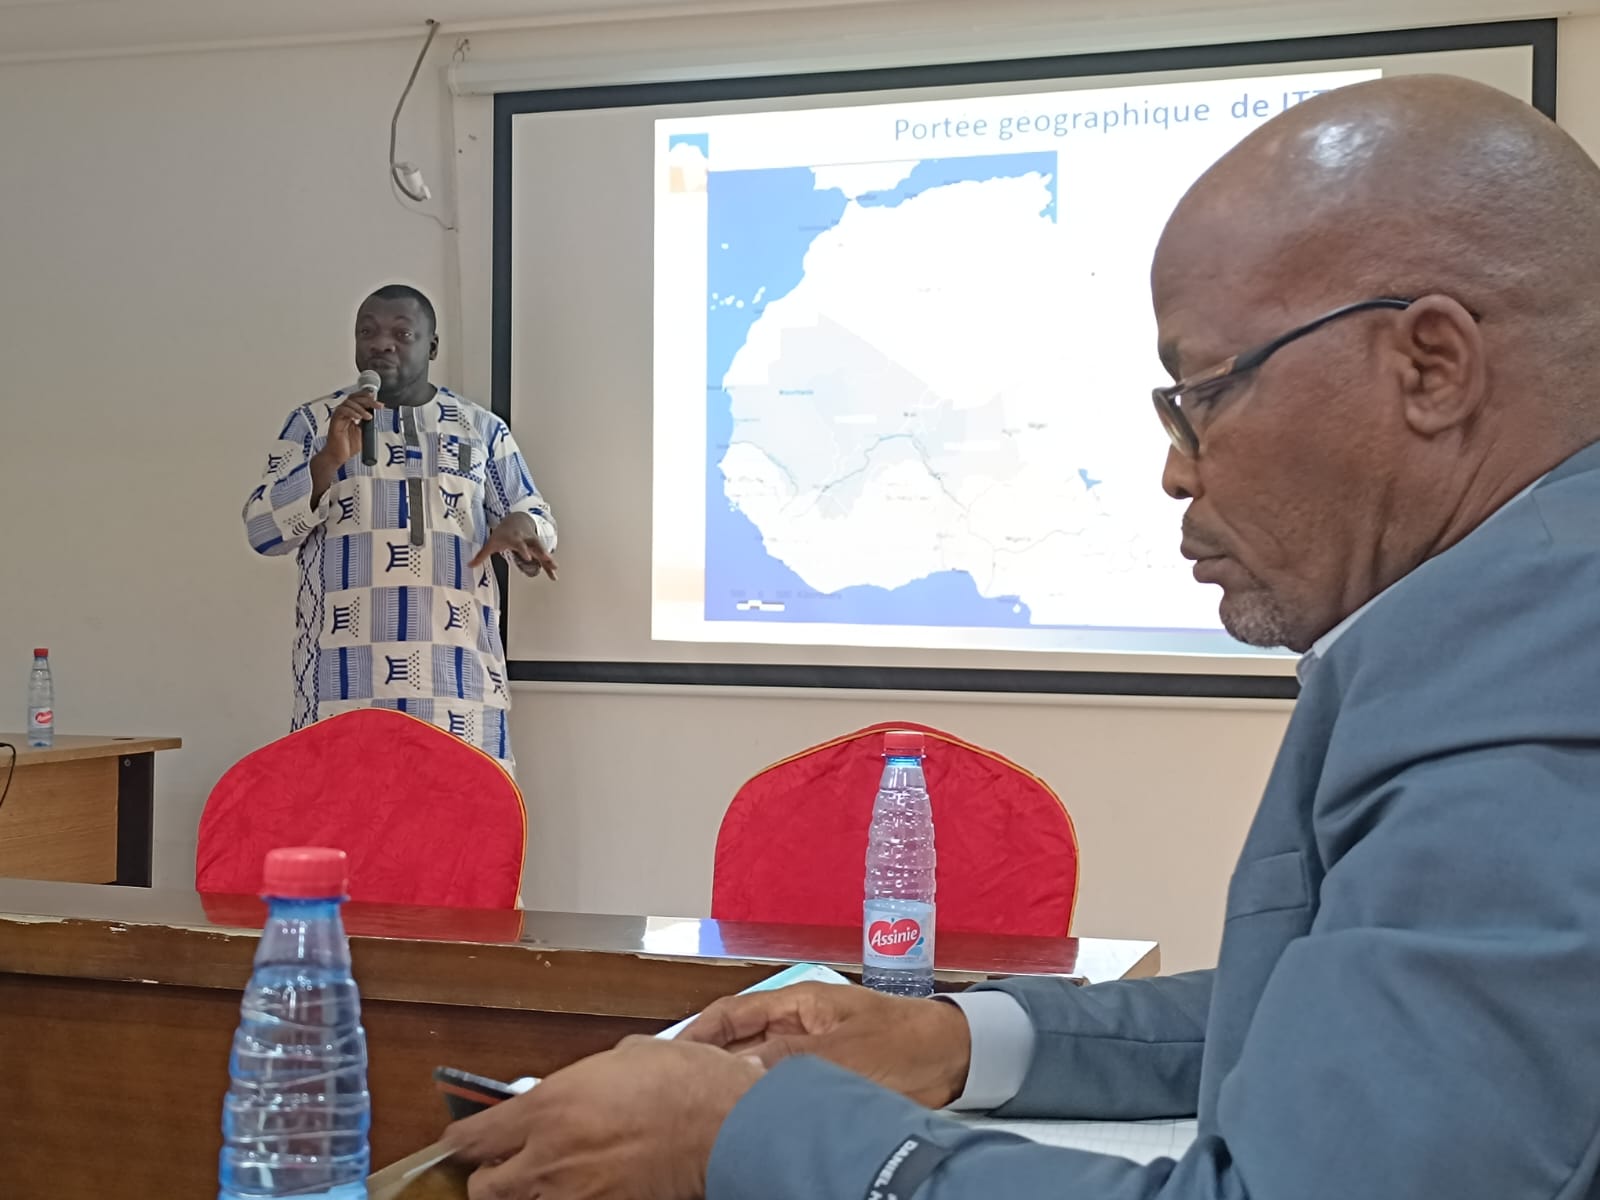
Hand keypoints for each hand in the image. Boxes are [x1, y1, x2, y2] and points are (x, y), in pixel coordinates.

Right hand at [317, 390, 382, 466]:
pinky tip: (358, 417)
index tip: (378, 401)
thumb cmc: (348, 446)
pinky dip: (352, 412)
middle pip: (354, 398)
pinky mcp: (335, 421)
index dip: (367, 397)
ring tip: (369, 416)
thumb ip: (368, 423)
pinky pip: (342, 411)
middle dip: (368, 400)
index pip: (358, 399)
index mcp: (351, 414)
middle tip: (377, 406)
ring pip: (348, 403)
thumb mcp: (364, 432)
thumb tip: (376, 415)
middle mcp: (344, 413)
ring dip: (361, 408)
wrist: (338, 456)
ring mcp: (339, 416)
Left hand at [442, 1036, 763, 1199]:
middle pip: (484, 1188)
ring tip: (549, 1180)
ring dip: (527, 1194)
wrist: (728, 1127)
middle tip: (505, 1166)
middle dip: (490, 1178)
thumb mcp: (630, 1056)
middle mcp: (550, 1158)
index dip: (462, 1139)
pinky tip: (587, 1188)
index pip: (472, 1137)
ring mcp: (575, 1196)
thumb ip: (591, 1075)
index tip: (462, 1139)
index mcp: (549, 1107)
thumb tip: (585, 1083)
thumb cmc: (686, 1085)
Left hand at [470, 513, 557, 578]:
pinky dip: (549, 566)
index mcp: (515, 538)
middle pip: (536, 546)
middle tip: (547, 559)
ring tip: (555, 568)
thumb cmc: (504, 532)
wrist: (517, 519)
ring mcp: (534, 544)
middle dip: (542, 552)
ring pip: (543, 551)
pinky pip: (544, 558)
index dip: (524, 550)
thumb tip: (469, 565)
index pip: (520, 544)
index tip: (527, 557)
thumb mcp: (491, 542)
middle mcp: (527, 540)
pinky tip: (554, 576)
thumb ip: (482, 555)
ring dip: (549, 560)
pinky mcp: (538, 549)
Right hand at [679, 982, 970, 1107]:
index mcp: (797, 1004)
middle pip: (736, 1044)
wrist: (955, 1061)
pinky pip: (780, 1092)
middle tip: (678, 1093)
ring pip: (756, 1073)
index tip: (667, 1057)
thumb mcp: (839, 1052)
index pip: (730, 1014)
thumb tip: (734, 1073)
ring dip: (735, 1090)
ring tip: (705, 1114)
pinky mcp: (823, 1081)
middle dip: (707, 1067)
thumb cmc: (906, 1043)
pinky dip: (762, 1106)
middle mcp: (796, 1026)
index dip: (696, 1034)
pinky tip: (749, 1126)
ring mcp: (808, 1054)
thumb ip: (784, 1061)